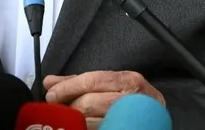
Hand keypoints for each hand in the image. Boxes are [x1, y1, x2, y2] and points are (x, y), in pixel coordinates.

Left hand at [43, 70, 165, 124]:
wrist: (154, 115)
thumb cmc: (132, 97)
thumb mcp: (110, 82)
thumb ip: (79, 81)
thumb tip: (50, 82)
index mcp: (127, 79)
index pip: (91, 80)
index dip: (68, 88)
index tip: (51, 94)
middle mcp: (130, 96)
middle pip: (89, 102)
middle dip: (69, 107)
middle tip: (58, 110)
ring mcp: (128, 116)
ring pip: (91, 121)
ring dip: (75, 121)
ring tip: (69, 119)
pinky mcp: (124, 127)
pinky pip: (100, 129)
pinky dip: (85, 128)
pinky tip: (80, 127)